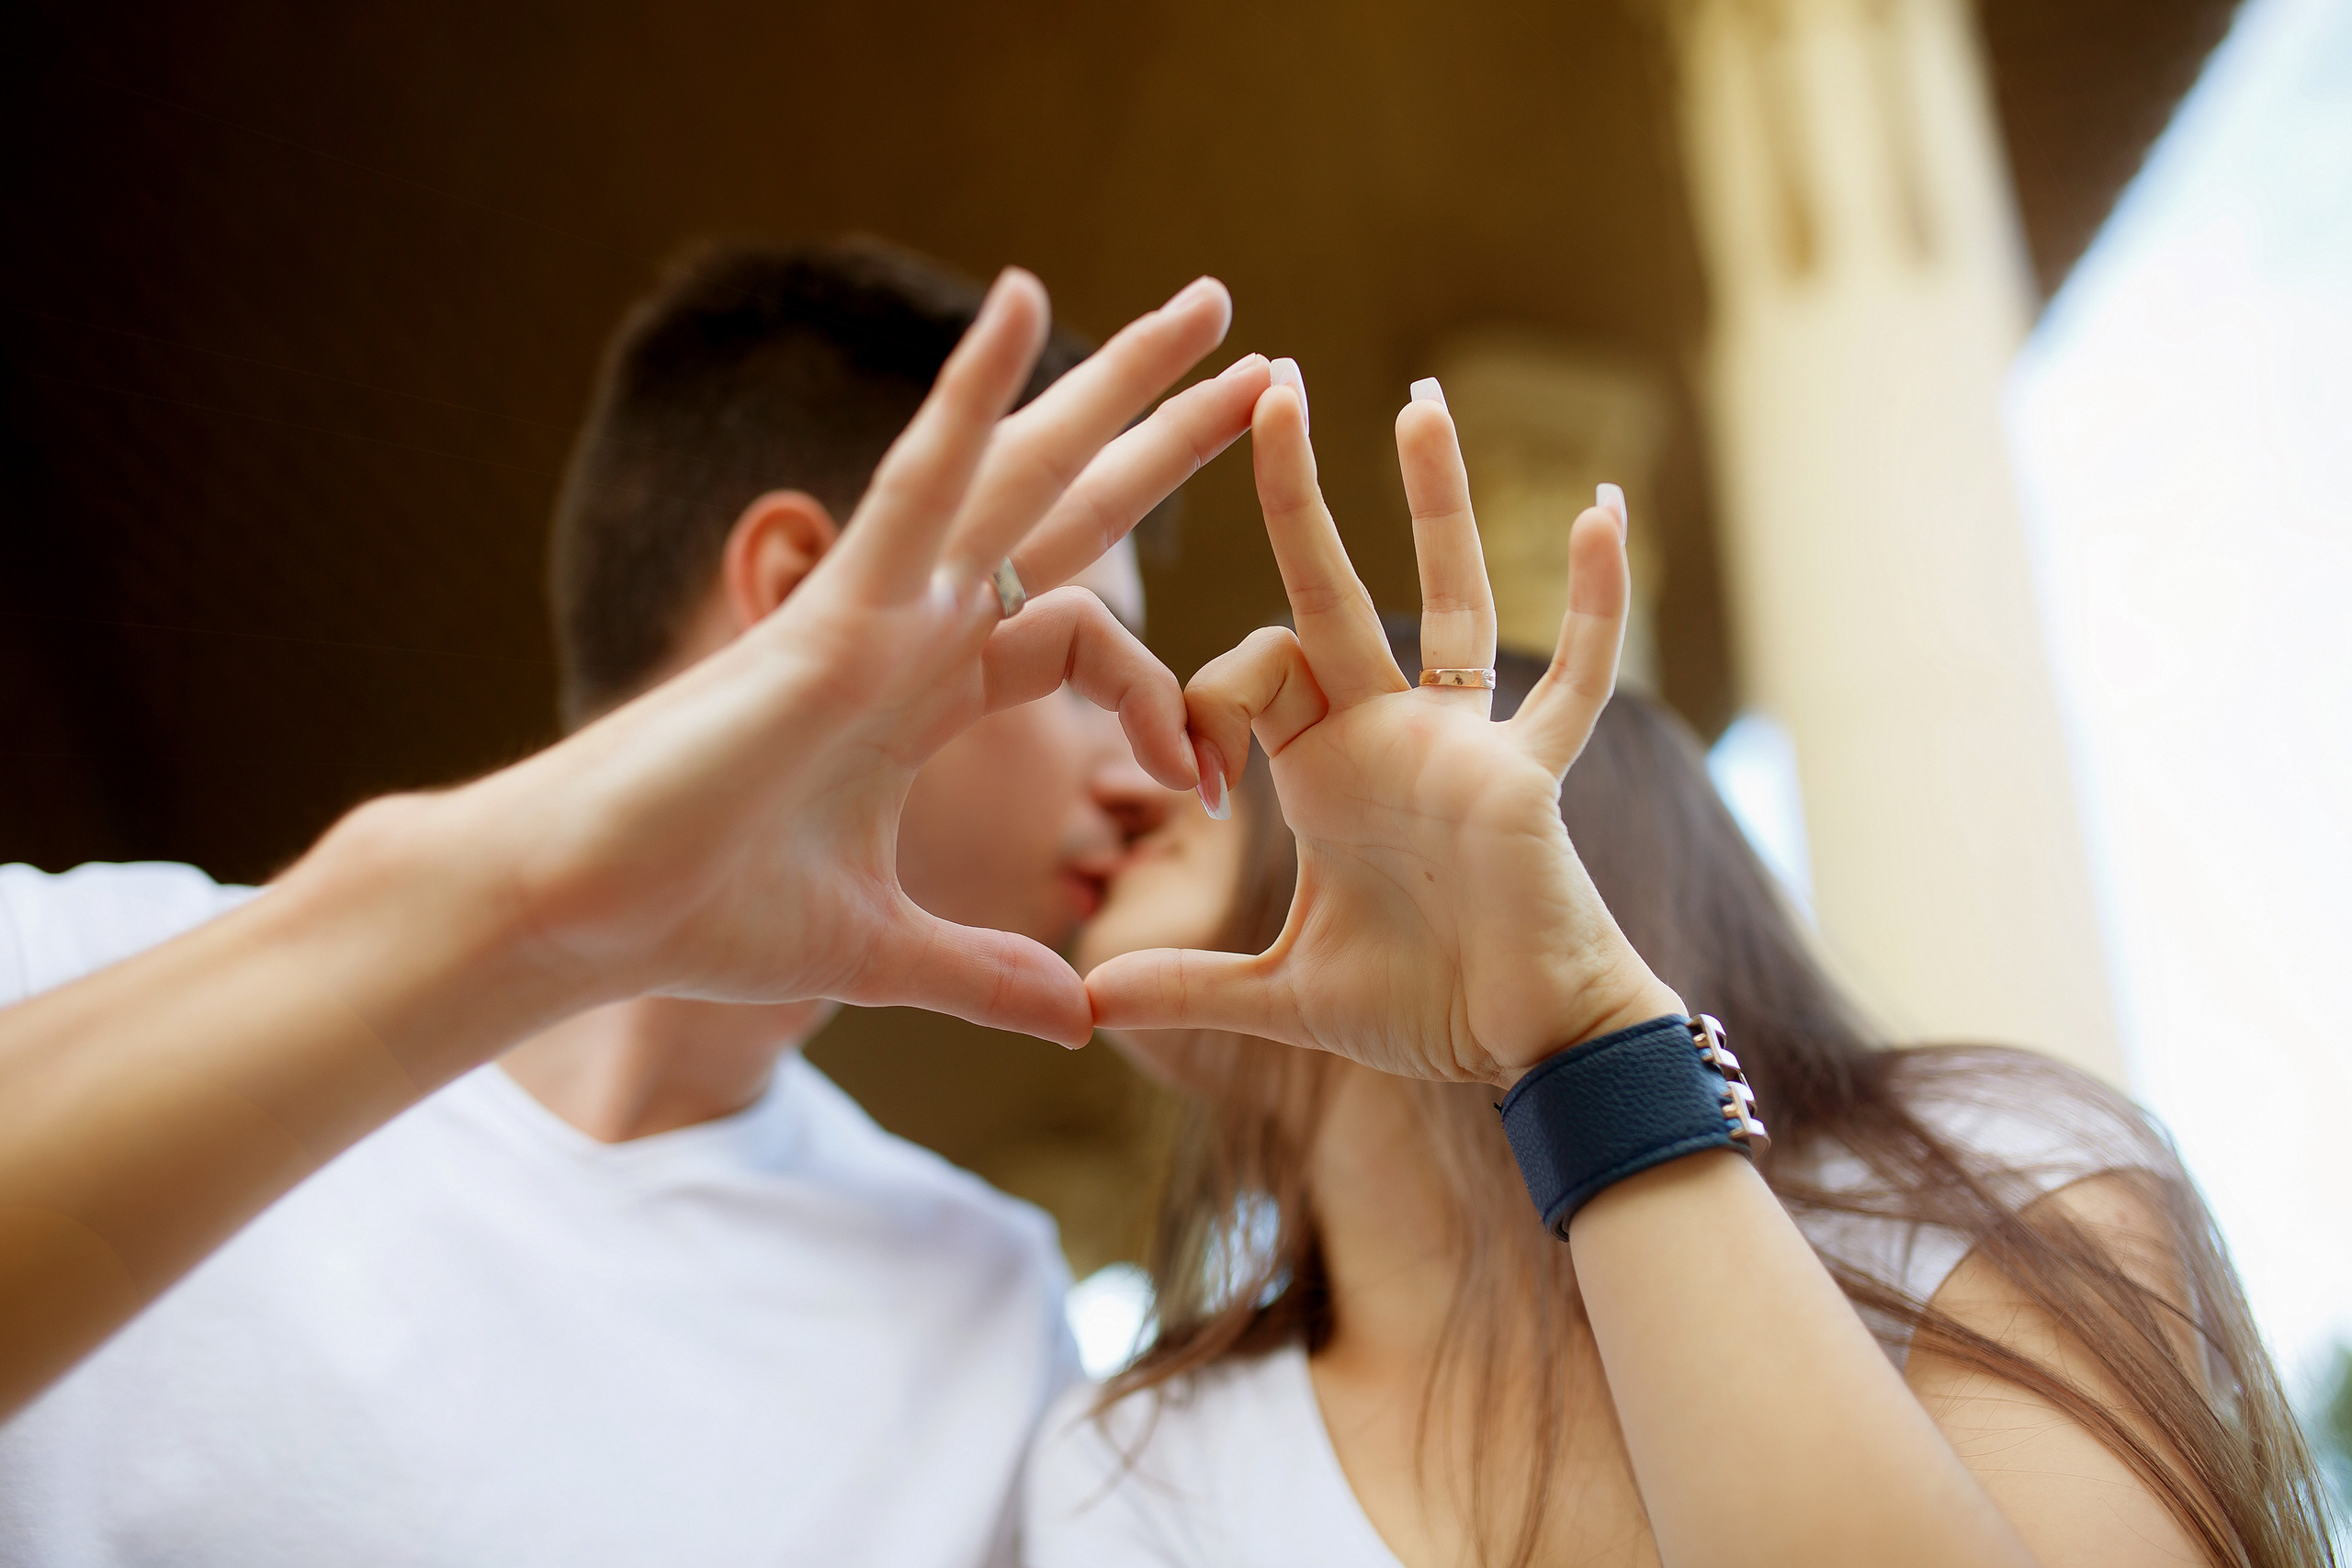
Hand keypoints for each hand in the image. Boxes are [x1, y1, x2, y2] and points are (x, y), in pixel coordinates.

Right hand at [382, 271, 1269, 1045]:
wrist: (588, 916)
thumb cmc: (703, 915)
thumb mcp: (885, 950)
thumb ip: (985, 971)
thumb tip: (1076, 1021)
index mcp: (929, 691)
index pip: (1083, 626)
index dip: (1166, 694)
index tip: (1209, 786)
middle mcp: (915, 627)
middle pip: (1070, 508)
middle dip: (1164, 438)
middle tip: (1263, 367)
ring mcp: (878, 607)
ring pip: (1021, 470)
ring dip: (1114, 384)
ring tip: (1209, 303)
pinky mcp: (834, 613)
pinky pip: (915, 484)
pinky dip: (968, 397)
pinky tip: (1021, 304)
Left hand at [1084, 374, 1683, 1083]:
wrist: (1525, 1051)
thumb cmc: (1422, 1005)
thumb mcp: (1282, 993)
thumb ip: (1191, 986)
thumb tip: (1089, 1003)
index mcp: (1325, 764)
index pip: (1248, 670)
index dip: (1201, 703)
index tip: (1187, 780)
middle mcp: (1390, 731)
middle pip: (1331, 589)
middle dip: (1297, 492)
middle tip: (1272, 381)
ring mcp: (1462, 742)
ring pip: (1447, 598)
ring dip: (1433, 500)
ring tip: (1418, 397)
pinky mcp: (1526, 776)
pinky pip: (1570, 678)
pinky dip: (1596, 601)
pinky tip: (1605, 511)